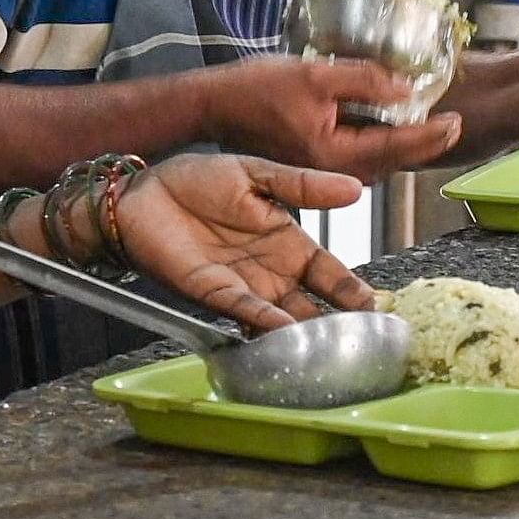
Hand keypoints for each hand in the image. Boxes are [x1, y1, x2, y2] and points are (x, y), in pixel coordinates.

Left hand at [115, 153, 379, 332]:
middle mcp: (270, 272)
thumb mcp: (257, 173)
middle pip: (311, 305)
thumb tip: (354, 188)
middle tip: (361, 339)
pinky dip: (264, 322)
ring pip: (283, 317)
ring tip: (329, 345)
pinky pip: (245, 312)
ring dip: (304, 332)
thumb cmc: (196, 180)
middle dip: (335, 324)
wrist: (143, 193)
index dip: (351, 290)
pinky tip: (283, 328)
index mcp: (286, 242)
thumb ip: (303, 185)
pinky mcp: (214, 294)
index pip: (329, 273)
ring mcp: (244, 286)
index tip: (374, 305)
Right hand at [200, 56, 469, 175]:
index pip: (396, 146)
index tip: (458, 121)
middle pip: (392, 162)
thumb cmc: (255, 88)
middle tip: (456, 125)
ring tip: (433, 127)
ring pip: (377, 164)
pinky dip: (381, 145)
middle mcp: (330, 172)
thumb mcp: (315, 74)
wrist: (212, 105)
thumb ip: (365, 80)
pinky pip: (359, 160)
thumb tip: (407, 87)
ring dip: (405, 147)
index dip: (431, 134)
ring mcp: (321, 173)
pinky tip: (392, 128)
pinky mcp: (314, 165)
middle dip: (426, 145)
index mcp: (333, 154)